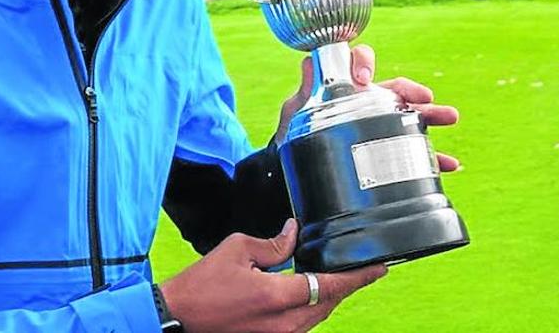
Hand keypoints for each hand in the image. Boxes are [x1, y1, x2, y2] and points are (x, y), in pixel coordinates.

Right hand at [160, 218, 385, 332]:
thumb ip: (272, 243)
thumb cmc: (201, 285)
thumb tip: (294, 234)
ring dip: (329, 297)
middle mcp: (284, 323)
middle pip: (329, 303)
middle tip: (361, 269)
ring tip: (336, 278)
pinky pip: (303, 325)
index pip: (330, 285)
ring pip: (318, 316)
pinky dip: (311, 307)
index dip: (358, 276)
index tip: (380, 268)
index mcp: (277, 297)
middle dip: (347, 286)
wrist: (178, 317)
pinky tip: (307, 293)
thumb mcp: (237, 250)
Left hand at [276, 44, 460, 171]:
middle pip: (394, 90)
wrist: (294, 171)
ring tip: (450, 117)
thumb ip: (305, 91)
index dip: (364, 63)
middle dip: (413, 91)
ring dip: (431, 115)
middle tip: (427, 97)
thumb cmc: (294, 136)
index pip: (358, 64)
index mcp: (345, 88)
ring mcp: (379, 126)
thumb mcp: (297, 112)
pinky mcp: (387, 151)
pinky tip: (449, 164)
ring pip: (411, 116)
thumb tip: (310, 63)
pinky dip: (434, 158)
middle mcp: (366, 102)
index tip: (364, 79)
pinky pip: (414, 153)